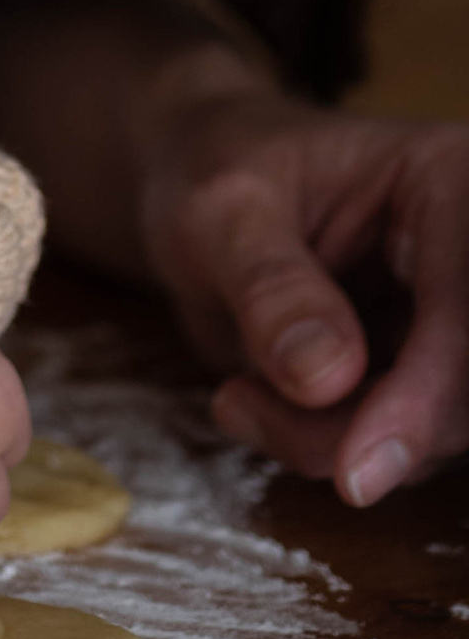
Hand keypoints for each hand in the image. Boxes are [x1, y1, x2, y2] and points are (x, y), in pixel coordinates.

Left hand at [135, 55, 468, 507]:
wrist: (197, 189)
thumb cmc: (213, 169)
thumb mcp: (220, 208)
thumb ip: (270, 285)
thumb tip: (324, 378)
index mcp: (448, 183)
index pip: (466, 308)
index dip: (428, 396)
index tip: (356, 468)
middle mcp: (466, 261)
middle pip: (463, 390)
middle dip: (359, 429)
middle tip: (242, 407)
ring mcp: (452, 325)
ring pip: (434, 434)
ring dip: (329, 441)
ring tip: (235, 394)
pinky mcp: (424, 377)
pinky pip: (396, 447)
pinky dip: (322, 445)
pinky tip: (253, 400)